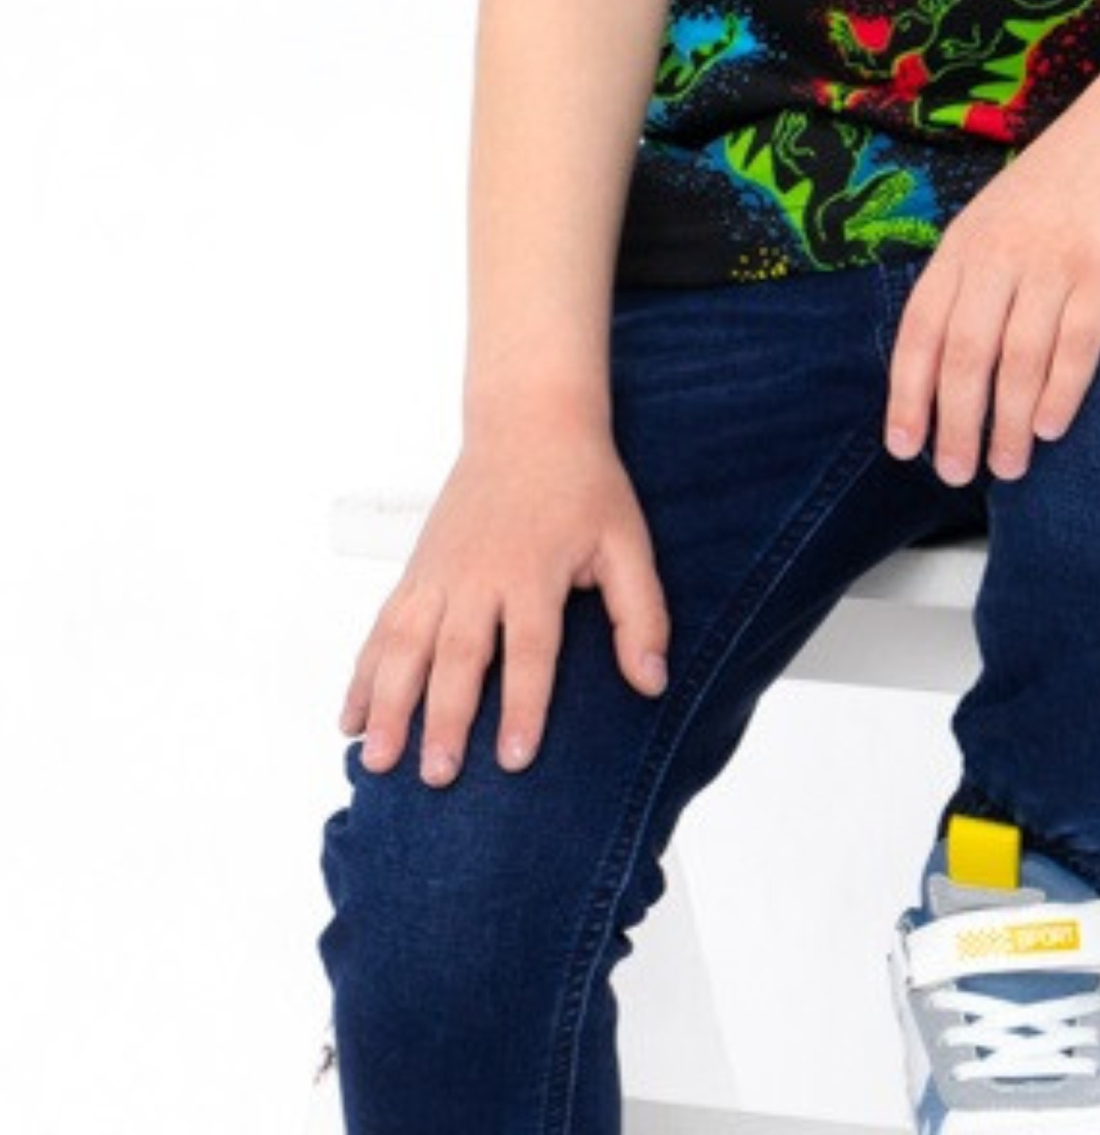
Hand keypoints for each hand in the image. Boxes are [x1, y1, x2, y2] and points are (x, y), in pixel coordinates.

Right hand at [339, 418, 668, 785]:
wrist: (528, 421)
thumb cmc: (583, 485)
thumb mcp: (627, 540)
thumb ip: (640, 612)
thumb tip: (652, 682)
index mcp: (533, 570)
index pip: (530, 650)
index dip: (523, 706)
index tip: (513, 761)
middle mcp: (479, 574)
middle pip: (458, 654)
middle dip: (444, 717)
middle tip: (435, 776)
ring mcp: (439, 573)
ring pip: (404, 645)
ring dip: (387, 704)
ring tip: (376, 762)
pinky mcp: (415, 571)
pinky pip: (382, 627)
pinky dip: (361, 674)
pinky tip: (349, 719)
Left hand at [885, 114, 1099, 484]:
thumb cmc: (1069, 185)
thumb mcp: (1000, 217)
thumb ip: (974, 276)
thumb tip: (944, 359)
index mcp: (966, 243)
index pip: (921, 329)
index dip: (908, 393)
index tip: (904, 446)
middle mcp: (1001, 251)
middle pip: (965, 353)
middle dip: (955, 422)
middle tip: (956, 473)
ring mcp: (1053, 257)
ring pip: (1018, 356)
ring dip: (1007, 421)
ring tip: (1008, 466)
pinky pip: (1077, 339)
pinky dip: (1061, 389)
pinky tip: (1050, 427)